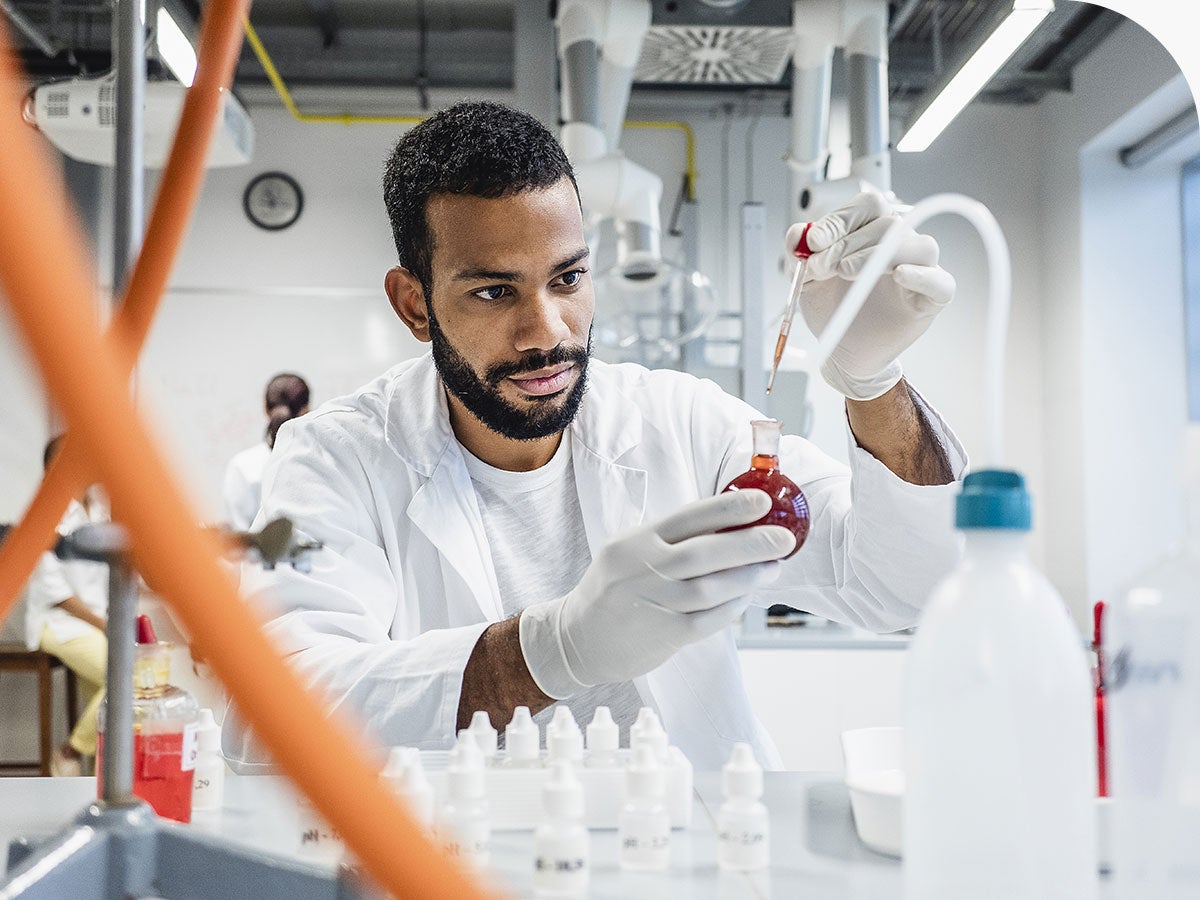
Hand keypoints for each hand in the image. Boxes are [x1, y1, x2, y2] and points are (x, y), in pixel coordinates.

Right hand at [519, 491, 793, 698]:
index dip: (728, 508)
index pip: (687, 517)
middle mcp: (642, 569)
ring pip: (710, 588)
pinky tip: (748, 596)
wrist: (579, 639)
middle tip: (783, 538)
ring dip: (748, 577)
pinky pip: (709, 619)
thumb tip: (731, 524)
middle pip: (703, 553)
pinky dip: (733, 607)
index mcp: (635, 542)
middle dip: (750, 543)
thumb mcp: (630, 551)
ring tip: (773, 567)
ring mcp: (653, 603)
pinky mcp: (665, 635)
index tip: (762, 502)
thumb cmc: (615, 588)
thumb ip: (671, 539)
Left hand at [785, 191, 955, 400]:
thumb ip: (800, 253)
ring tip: (846, 272)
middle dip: (847, 244)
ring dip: (877, 255)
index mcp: (872, 232)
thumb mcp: (807, 279)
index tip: (813, 242)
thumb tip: (798, 233)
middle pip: (888, 224)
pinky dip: (921, 276)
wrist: (842, 350)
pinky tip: (898, 276)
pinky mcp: (932, 299)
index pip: (867, 206)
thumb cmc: (834, 309)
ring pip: (919, 246)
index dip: (840, 220)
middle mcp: (900, 245)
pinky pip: (940, 281)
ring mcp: (920, 270)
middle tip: (820, 268)